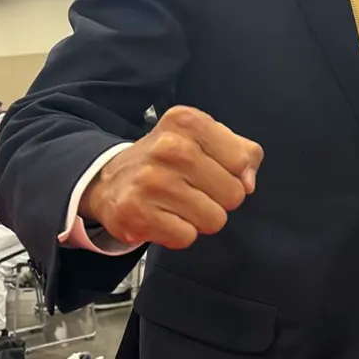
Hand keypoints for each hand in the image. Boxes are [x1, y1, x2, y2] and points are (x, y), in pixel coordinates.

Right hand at [79, 106, 262, 248]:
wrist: (110, 180)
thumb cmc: (168, 161)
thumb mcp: (205, 140)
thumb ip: (243, 154)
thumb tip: (248, 182)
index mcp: (187, 122)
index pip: (243, 161)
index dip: (235, 173)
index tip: (212, 169)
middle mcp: (168, 146)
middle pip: (233, 194)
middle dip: (219, 199)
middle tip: (193, 189)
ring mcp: (150, 180)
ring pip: (214, 219)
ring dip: (200, 218)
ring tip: (178, 204)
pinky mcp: (136, 212)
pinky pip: (187, 237)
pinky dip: (179, 233)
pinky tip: (163, 217)